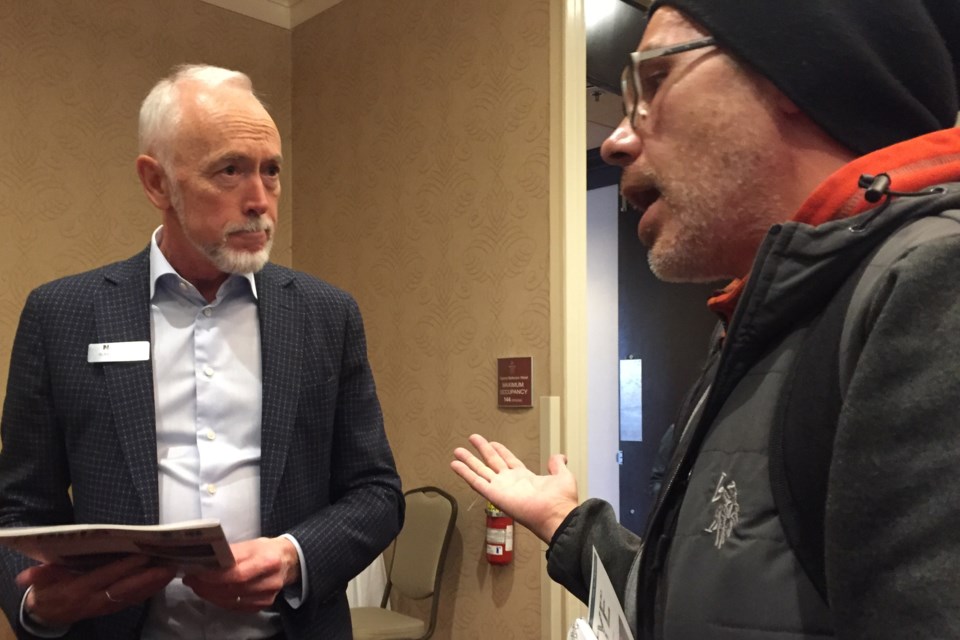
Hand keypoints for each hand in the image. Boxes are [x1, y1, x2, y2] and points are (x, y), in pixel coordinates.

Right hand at [17, 555, 176, 626]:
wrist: (46, 616)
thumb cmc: (46, 591)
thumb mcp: (39, 582)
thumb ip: (38, 576)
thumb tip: (26, 576)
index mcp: (78, 590)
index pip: (105, 577)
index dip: (124, 567)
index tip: (143, 555)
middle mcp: (94, 600)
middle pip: (124, 590)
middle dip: (147, 579)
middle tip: (167, 566)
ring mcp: (104, 607)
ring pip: (132, 597)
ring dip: (152, 586)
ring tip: (171, 571)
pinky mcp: (110, 609)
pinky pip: (132, 601)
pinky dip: (147, 592)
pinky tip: (161, 582)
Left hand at [182, 536, 299, 611]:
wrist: (290, 561)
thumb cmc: (267, 550)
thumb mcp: (251, 544)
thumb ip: (231, 553)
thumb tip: (206, 560)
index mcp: (268, 561)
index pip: (237, 574)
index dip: (214, 576)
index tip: (196, 572)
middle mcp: (270, 581)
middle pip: (232, 590)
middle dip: (207, 586)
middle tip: (191, 579)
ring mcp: (267, 596)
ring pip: (232, 601)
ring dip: (210, 594)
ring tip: (197, 585)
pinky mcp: (263, 605)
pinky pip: (236, 607)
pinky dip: (220, 600)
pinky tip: (212, 593)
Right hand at [451, 433, 579, 542]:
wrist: (556, 515)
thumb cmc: (561, 500)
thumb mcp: (563, 476)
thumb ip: (557, 465)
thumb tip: (560, 456)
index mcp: (525, 478)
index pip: (509, 461)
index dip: (501, 451)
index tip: (492, 442)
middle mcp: (510, 482)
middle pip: (492, 462)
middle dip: (482, 450)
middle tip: (472, 438)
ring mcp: (500, 488)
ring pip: (480, 471)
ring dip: (468, 461)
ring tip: (457, 450)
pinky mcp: (493, 495)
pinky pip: (476, 482)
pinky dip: (464, 473)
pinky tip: (454, 465)